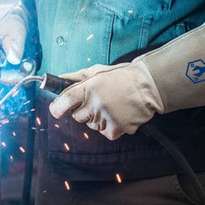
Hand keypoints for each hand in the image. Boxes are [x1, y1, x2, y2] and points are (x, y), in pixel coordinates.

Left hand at [49, 61, 163, 140]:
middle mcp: (95, 104)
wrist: (148, 85)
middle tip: (97, 101)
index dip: (57, 107)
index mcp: (88, 88)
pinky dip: (109, 126)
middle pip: (76, 116)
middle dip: (83, 110)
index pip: (64, 101)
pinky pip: (104, 133)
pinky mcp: (116, 129)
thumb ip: (75, 77)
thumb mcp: (97, 71)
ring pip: (90, 125)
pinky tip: (118, 114)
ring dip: (97, 118)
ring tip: (111, 105)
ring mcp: (106, 118)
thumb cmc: (121, 76)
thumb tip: (58, 79)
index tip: (57, 110)